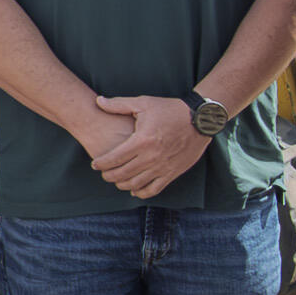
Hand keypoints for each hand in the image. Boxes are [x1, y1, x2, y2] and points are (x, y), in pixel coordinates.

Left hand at [87, 94, 208, 197]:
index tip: (95, 164)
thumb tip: (98, 102)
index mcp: (142, 140)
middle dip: (109, 176)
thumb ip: (119, 104)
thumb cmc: (170, 109)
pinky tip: (134, 190)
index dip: (101, 164)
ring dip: (122, 184)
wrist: (200, 120)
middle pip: (122, 173)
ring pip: (135, 184)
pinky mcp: (172, 173)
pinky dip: (141, 192)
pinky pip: (153, 189)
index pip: (114, 158)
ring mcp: (162, 167)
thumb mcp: (144, 103)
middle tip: (104, 173)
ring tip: (117, 180)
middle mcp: (151, 157)